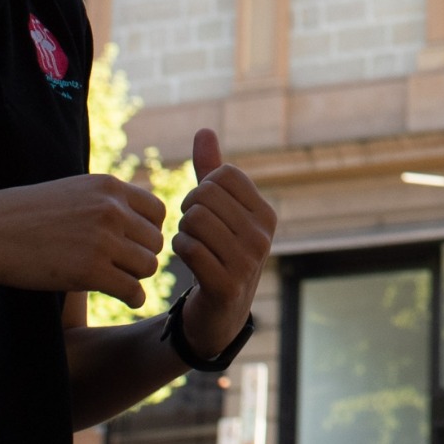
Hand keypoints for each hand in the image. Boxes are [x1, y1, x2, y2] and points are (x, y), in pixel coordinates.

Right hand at [0, 173, 164, 303]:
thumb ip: (106, 201)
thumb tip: (140, 219)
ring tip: (116, 280)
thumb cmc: (25, 215)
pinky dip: (133, 298)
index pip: (158, 211)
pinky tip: (124, 298)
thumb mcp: (72, 192)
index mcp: (109, 187)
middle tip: (122, 268)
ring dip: (135, 277)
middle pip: (155, 241)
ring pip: (148, 266)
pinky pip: (133, 290)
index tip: (131, 245)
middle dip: (141, 256)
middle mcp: (111, 209)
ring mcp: (102, 239)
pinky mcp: (90, 271)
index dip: (148, 231)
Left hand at [170, 129, 278, 357]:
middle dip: (188, 208)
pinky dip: (178, 249)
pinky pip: (188, 248)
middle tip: (190, 226)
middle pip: (206, 195)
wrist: (219, 313)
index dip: (203, 185)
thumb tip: (204, 130)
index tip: (202, 207)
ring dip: (183, 230)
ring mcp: (247, 261)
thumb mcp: (219, 212)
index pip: (224, 174)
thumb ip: (211, 172)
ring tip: (190, 242)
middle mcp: (263, 235)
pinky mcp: (226, 284)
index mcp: (265, 213)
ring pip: (195, 219)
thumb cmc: (217, 252)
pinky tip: (186, 258)